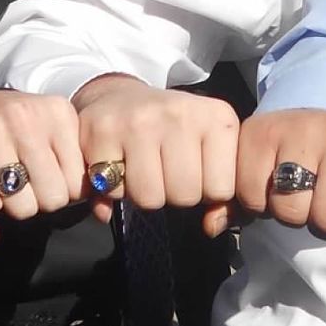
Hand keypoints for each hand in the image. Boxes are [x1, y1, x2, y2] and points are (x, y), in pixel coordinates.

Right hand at [0, 90, 85, 221]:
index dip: (66, 190)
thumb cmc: (29, 133)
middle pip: (52, 198)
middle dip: (42, 200)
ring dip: (15, 205)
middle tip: (29, 185)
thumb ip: (88, 179)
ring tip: (9, 184)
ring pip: (21, 206)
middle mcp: (25, 115)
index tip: (53, 177)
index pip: (79, 184)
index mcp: (58, 112)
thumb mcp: (60, 141)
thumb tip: (102, 215)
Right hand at [73, 74, 237, 221]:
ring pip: (149, 198)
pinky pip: (113, 190)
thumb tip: (212, 227)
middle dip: (173, 194)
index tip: (195, 171)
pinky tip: (117, 165)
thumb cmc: (172, 132)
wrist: (121, 98)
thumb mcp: (209, 148)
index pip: (222, 190)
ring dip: (143, 194)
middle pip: (184, 196)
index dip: (205, 191)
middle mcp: (180, 113)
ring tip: (142, 169)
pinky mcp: (103, 130)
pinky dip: (113, 189)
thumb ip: (221, 192)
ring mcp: (140, 119)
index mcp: (217, 117)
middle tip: (164, 171)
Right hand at [225, 109, 325, 287]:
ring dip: (289, 213)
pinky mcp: (260, 132)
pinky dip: (256, 201)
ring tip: (296, 192)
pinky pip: (252, 195)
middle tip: (320, 201)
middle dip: (322, 223)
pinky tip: (270, 183)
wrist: (318, 115)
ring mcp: (301, 129)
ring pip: (289, 210)